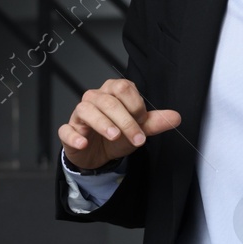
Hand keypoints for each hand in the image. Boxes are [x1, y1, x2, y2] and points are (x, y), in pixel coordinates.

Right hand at [58, 79, 181, 170]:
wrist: (98, 155)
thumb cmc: (117, 136)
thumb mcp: (138, 130)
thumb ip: (155, 123)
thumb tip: (175, 117)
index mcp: (112, 92)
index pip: (123, 88)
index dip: (135, 105)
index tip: (143, 122)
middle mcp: (95, 99)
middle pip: (107, 100)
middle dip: (125, 120)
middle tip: (137, 138)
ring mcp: (79, 115)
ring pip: (86, 110)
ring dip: (102, 123)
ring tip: (114, 136)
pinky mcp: (69, 131)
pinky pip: (67, 130)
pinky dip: (75, 136)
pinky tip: (84, 142)